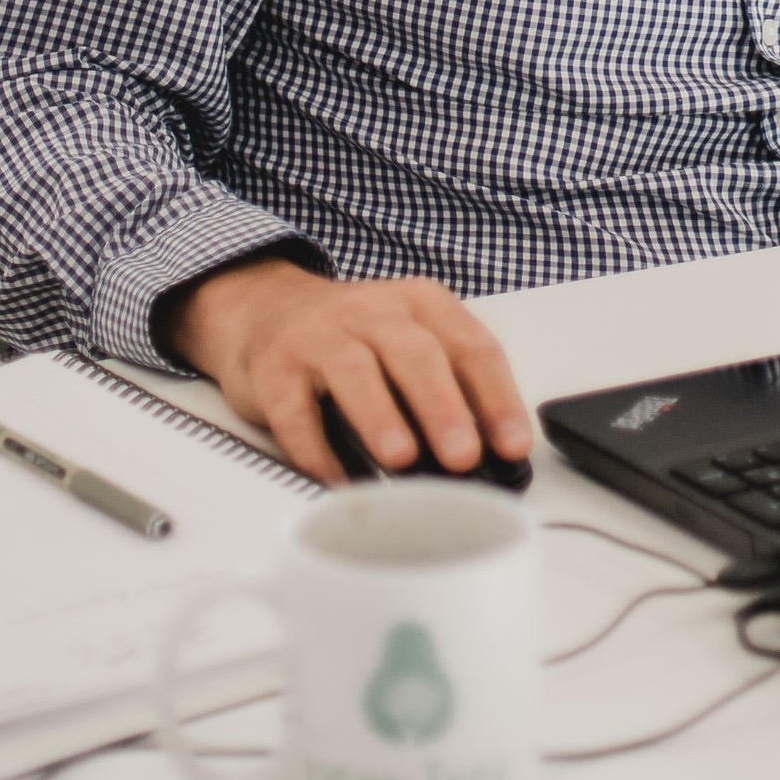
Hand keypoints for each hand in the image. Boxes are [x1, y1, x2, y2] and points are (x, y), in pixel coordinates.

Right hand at [163, 258, 533, 485]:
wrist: (267, 308)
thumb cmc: (355, 337)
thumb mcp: (410, 341)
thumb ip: (448, 386)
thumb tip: (487, 456)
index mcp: (422, 305)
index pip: (472, 347)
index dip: (497, 397)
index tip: (513, 445)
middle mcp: (374, 312)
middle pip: (416, 354)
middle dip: (443, 407)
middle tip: (463, 455)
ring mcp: (321, 335)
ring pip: (355, 371)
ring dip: (381, 416)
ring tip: (402, 458)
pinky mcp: (275, 368)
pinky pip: (294, 408)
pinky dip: (314, 446)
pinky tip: (335, 475)